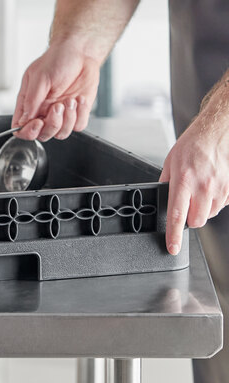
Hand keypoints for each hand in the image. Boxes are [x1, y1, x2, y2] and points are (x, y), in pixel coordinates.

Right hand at [12, 47, 101, 141]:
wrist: (81, 52)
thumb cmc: (58, 59)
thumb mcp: (39, 77)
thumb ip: (31, 100)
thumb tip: (23, 120)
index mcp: (29, 103)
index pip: (21, 128)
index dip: (28, 131)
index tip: (37, 122)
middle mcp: (43, 111)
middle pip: (42, 135)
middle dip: (52, 125)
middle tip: (58, 106)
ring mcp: (61, 114)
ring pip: (61, 133)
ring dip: (68, 119)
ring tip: (70, 100)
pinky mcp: (77, 113)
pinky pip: (78, 127)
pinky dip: (81, 114)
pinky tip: (80, 99)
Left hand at [159, 113, 228, 254]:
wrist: (213, 134)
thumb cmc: (190, 147)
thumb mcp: (169, 164)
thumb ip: (166, 184)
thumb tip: (163, 199)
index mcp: (183, 181)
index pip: (177, 215)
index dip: (173, 234)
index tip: (172, 247)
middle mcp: (202, 186)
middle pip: (196, 221)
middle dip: (189, 218)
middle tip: (186, 204)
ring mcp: (218, 188)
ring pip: (208, 215)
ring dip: (201, 210)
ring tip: (197, 192)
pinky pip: (220, 206)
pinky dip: (213, 203)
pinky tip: (209, 188)